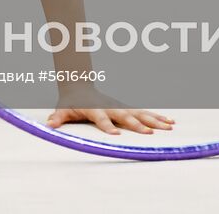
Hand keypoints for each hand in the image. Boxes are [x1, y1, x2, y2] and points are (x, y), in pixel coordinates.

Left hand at [46, 87, 174, 135]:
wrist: (79, 85)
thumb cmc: (71, 102)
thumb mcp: (62, 109)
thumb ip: (57, 117)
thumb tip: (49, 124)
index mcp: (95, 109)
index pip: (101, 118)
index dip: (107, 125)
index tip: (115, 133)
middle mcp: (111, 107)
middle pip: (125, 115)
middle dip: (137, 124)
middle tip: (148, 133)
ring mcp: (120, 106)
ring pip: (140, 113)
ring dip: (154, 120)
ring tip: (168, 127)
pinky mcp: (127, 107)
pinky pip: (144, 112)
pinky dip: (157, 116)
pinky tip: (170, 122)